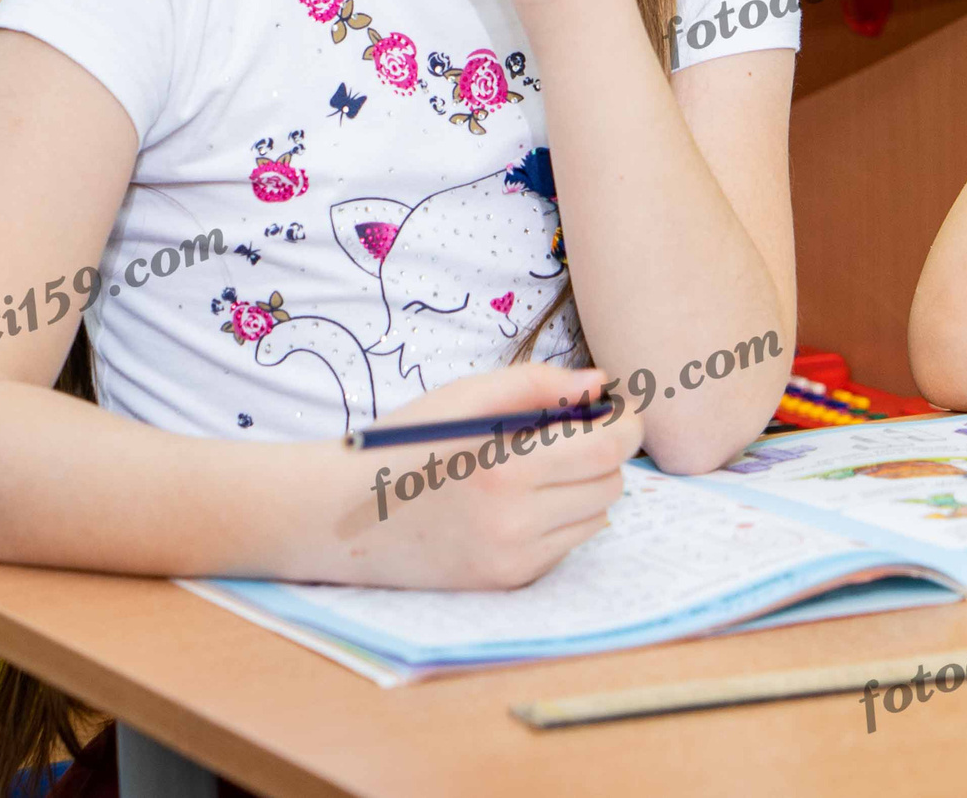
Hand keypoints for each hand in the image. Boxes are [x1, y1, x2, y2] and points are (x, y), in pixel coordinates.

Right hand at [329, 360, 643, 589]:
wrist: (341, 516)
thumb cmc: (405, 443)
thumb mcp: (466, 397)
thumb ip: (538, 384)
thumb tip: (599, 384)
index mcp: (506, 465)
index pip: (609, 448)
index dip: (625, 424)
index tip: (617, 410)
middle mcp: (514, 520)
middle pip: (610, 485)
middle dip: (604, 455)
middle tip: (575, 435)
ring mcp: (511, 558)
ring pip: (595, 518)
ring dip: (585, 490)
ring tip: (542, 469)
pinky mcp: (505, 582)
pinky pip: (565, 546)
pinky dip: (560, 522)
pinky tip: (520, 504)